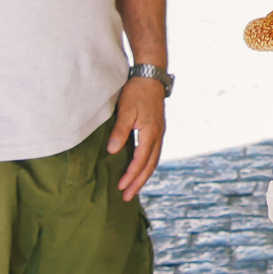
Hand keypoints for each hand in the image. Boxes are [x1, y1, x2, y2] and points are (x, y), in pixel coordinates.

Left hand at [108, 77, 165, 200]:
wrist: (151, 76)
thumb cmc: (137, 92)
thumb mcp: (126, 110)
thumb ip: (120, 131)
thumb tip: (113, 151)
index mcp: (151, 132)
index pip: (141, 160)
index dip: (131, 175)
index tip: (120, 187)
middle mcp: (158, 135)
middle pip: (150, 165)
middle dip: (139, 182)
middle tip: (127, 197)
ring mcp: (159, 133)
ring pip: (154, 160)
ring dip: (143, 175)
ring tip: (133, 187)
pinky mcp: (157, 129)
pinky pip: (154, 153)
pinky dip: (147, 165)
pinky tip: (140, 168)